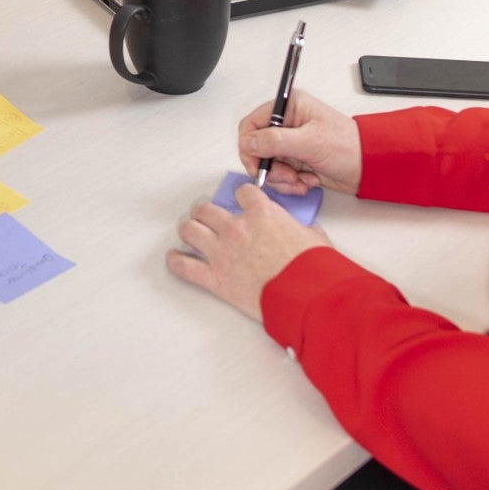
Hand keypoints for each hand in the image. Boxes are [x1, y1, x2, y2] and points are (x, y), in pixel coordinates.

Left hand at [166, 185, 332, 321]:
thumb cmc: (314, 270)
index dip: (242, 195)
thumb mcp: (314, 237)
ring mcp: (222, 252)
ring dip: (189, 228)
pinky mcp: (215, 278)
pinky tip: (174, 257)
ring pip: (189, 229)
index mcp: (261, 214)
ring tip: (190, 231)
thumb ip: (300, 227)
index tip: (242, 200)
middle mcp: (236, 228)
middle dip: (205, 210)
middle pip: (206, 209)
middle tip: (207, 215)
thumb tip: (301, 229)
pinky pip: (184, 266)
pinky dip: (176, 261)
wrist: (307, 297)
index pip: (242, 192)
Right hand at [239, 88, 361, 195]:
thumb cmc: (350, 147)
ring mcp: (291, 144)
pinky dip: (290, 183)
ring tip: (300, 180)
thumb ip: (275, 141)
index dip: (250, 146)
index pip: (251, 124)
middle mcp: (287, 124)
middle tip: (286, 175)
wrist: (371, 168)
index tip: (258, 164)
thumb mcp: (310, 142)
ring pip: (267, 165)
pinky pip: (280, 176)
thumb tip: (249, 143)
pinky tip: (307, 181)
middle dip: (270, 167)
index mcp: (289, 107)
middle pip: (257, 148)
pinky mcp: (296, 160)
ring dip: (281, 178)